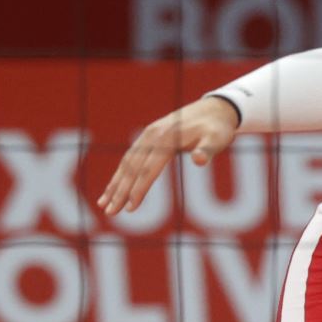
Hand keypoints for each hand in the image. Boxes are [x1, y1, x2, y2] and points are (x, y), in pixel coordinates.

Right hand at [97, 95, 238, 216]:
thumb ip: (208, 150)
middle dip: (120, 191)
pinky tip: (112, 188)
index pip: (149, 169)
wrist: (214, 109)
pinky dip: (119, 174)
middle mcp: (153, 136)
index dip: (139, 189)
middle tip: (110, 213)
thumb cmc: (217, 128)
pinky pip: (130, 157)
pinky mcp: (147, 138)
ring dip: (114, 184)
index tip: (131, 209)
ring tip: (103, 204)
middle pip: (133, 168)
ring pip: (127, 163)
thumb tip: (200, 159)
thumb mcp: (218, 139)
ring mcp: (148, 135)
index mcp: (168, 138)